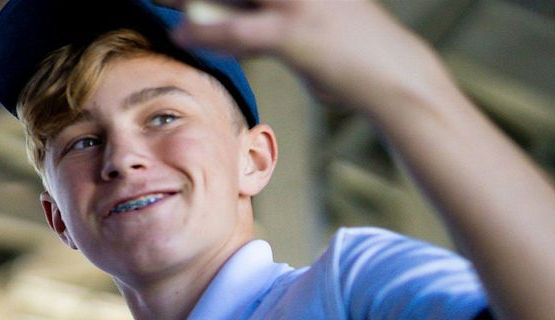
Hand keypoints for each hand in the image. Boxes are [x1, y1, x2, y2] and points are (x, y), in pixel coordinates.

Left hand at [154, 0, 441, 114]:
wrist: (395, 77)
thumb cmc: (357, 57)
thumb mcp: (317, 29)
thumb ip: (279, 25)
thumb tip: (252, 32)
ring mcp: (297, 1)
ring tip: (158, 1)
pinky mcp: (292, 32)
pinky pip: (237, 30)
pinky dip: (205, 34)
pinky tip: (181, 36)